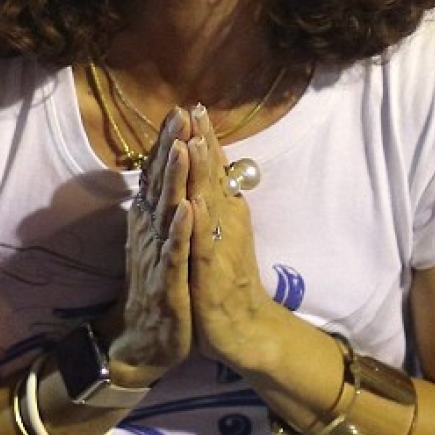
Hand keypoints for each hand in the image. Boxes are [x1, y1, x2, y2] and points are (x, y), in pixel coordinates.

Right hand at [108, 107, 193, 378]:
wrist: (144, 340)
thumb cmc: (158, 285)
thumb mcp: (160, 239)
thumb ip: (161, 205)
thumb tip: (165, 172)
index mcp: (151, 220)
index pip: (160, 173)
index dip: (169, 141)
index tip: (180, 107)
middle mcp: (150, 231)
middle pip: (160, 183)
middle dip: (170, 147)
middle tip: (178, 112)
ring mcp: (158, 255)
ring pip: (166, 212)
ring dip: (173, 180)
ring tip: (181, 148)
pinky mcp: (167, 283)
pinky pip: (174, 254)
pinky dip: (179, 231)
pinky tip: (186, 210)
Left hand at [186, 104, 271, 366]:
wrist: (241, 329)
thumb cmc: (226, 280)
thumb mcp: (219, 235)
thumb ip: (217, 205)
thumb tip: (212, 175)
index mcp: (223, 213)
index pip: (213, 170)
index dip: (203, 138)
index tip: (193, 106)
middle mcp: (226, 223)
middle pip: (213, 177)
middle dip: (203, 142)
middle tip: (194, 109)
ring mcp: (221, 246)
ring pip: (210, 204)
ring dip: (203, 173)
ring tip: (195, 142)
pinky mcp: (212, 273)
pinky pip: (205, 245)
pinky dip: (199, 224)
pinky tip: (194, 204)